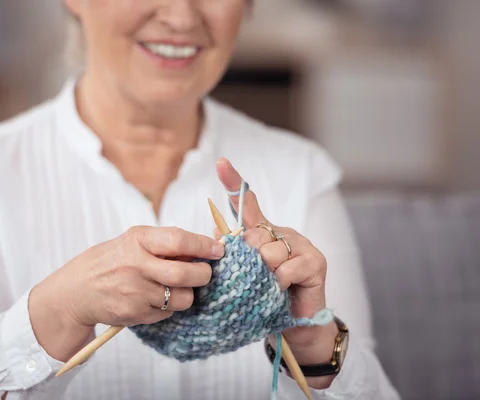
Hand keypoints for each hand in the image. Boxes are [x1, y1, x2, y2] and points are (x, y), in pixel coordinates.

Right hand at [29, 226, 224, 360]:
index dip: (204, 246)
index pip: (179, 240)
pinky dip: (169, 307)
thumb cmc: (109, 262)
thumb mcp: (132, 242)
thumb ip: (163, 244)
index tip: (218, 250)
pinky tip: (155, 298)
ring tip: (175, 287)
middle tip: (204, 272)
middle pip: (187, 273)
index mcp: (137, 240)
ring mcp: (136, 292)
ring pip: (183, 298)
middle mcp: (137, 265)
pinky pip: (169, 313)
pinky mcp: (136, 314)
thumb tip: (202, 248)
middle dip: (204, 274)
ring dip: (188, 293)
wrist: (75, 292)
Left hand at [214, 158, 337, 367]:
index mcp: (264, 233)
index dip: (234, 183)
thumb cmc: (265, 297)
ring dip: (265, 274)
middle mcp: (283, 234)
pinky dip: (279, 283)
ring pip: (270, 253)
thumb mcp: (244, 275)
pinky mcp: (315, 262)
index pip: (248, 204)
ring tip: (270, 286)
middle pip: (255, 235)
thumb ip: (232, 253)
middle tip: (257, 276)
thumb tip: (215, 231)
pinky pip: (286, 269)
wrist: (294, 324)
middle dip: (250, 259)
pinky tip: (282, 290)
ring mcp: (302, 245)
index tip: (220, 163)